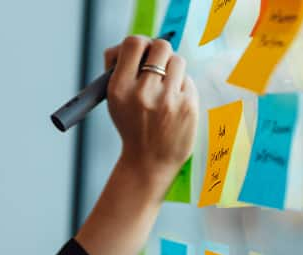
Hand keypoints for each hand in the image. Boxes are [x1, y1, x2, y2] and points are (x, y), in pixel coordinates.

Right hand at [103, 36, 198, 183]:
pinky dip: (182, 87)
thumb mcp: (114, 100)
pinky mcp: (188, 107)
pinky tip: (174, 103)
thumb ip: (119, 69)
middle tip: (158, 65)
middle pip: (161, 46)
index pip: (134, 43)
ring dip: (173, 69)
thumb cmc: (132, 126)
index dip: (140, 43)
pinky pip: (188, 80)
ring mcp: (168, 100)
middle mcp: (143, 92)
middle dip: (160, 52)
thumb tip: (132, 45)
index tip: (142, 53)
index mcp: (120, 88)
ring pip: (178, 61)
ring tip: (166, 87)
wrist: (148, 163)